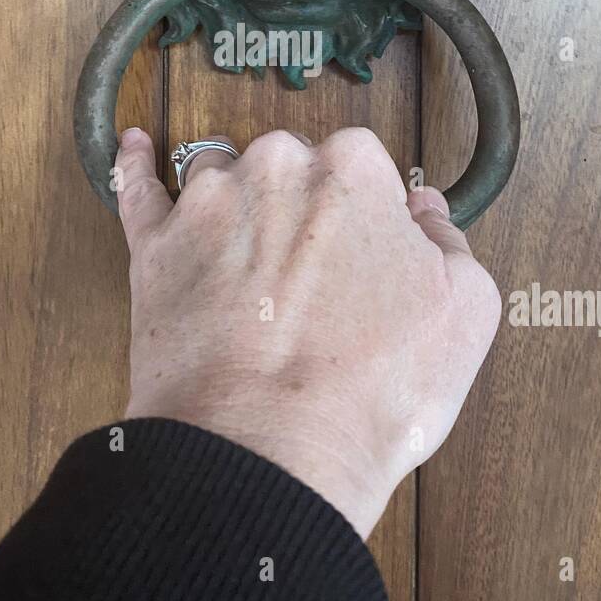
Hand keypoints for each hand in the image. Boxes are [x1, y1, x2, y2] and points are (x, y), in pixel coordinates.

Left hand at [116, 126, 500, 538]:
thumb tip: (425, 211)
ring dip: (237, 203)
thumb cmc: (369, 391)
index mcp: (354, 169)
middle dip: (304, 213)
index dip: (369, 221)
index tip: (366, 262)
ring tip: (250, 265)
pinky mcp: (153, 246)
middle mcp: (277, 166)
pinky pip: (138, 186)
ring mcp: (207, 202)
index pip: (366, 168)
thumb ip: (449, 241)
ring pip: (224, 174)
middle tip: (315, 286)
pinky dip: (136, 165)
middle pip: (294, 168)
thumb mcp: (465, 314)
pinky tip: (135, 147)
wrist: (267, 452)